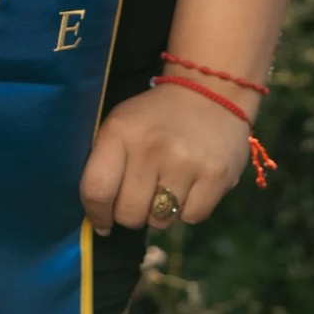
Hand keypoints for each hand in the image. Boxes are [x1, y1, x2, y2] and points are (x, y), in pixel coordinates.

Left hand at [81, 81, 251, 231]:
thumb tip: (98, 214)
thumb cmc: (156, 115)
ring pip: (160, 221)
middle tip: (139, 201)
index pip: (97, 189)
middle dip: (130, 216)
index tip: (102, 222)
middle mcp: (152, 147)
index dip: (96, 214)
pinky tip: (190, 187)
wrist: (212, 91)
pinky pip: (191, 218)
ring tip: (167, 187)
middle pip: (129, 214)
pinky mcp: (217, 176)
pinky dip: (188, 211)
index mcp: (121, 131)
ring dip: (160, 213)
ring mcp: (186, 163)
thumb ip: (105, 162)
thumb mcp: (122, 124)